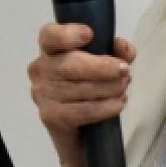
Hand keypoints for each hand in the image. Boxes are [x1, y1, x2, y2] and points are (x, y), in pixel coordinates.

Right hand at [27, 22, 135, 166]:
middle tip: (124, 71)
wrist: (79, 132)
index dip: (67, 34)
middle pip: (70, 65)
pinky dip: (106, 107)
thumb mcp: (104, 63)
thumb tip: (123, 49)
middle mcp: (40, 69)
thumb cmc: (88, 87)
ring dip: (109, 88)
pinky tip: (118, 103)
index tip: (89, 34)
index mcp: (50, 48)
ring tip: (123, 87)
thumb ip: (116, 51)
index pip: (50, 35)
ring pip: (81, 89)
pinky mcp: (51, 116)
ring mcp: (42, 94)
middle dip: (101, 68)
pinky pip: (84, 110)